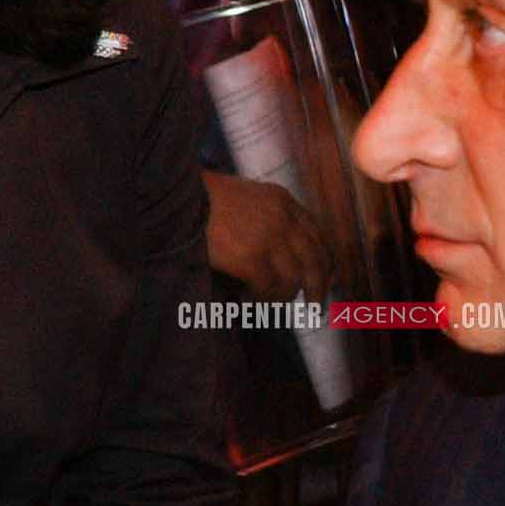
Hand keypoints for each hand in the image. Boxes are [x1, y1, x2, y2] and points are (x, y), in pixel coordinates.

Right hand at [203, 169, 331, 298]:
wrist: (177, 197)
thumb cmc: (205, 198)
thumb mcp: (247, 196)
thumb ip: (268, 215)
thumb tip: (284, 252)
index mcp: (282, 200)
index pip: (317, 234)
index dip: (325, 260)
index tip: (326, 279)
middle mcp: (282, 218)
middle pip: (315, 260)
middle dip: (318, 288)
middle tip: (316, 309)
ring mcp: (268, 238)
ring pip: (293, 279)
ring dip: (282, 298)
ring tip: (266, 304)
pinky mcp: (250, 257)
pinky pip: (267, 289)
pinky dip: (259, 300)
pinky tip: (246, 300)